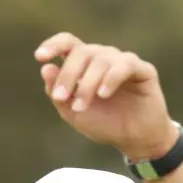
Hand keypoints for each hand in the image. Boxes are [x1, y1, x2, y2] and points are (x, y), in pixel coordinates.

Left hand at [35, 33, 179, 160]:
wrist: (134, 140)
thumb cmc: (104, 124)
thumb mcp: (73, 113)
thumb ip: (58, 94)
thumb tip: (46, 69)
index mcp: (85, 64)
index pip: (68, 43)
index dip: (53, 45)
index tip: (39, 57)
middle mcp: (104, 57)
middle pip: (82, 52)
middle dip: (68, 75)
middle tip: (62, 97)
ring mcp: (123, 62)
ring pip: (100, 60)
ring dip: (87, 84)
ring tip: (81, 106)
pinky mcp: (143, 70)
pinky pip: (124, 65)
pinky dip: (110, 78)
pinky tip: (103, 95)